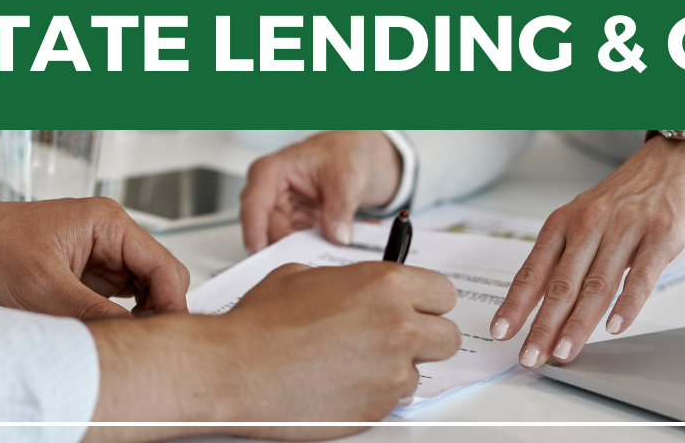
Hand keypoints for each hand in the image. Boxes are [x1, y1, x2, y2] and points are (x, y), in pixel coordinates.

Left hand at [0, 195, 189, 319]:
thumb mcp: (44, 289)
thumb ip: (94, 313)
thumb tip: (132, 337)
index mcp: (107, 222)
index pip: (164, 266)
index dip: (171, 304)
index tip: (163, 338)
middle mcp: (109, 233)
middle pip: (158, 278)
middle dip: (154, 312)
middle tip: (138, 343)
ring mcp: (99, 252)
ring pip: (140, 290)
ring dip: (133, 316)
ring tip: (116, 338)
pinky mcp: (86, 270)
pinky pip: (116, 297)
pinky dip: (115, 316)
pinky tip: (102, 331)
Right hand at [84, 261, 460, 439]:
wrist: (236, 370)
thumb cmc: (261, 324)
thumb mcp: (304, 275)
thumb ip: (349, 280)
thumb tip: (360, 286)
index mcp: (384, 285)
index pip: (443, 292)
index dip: (426, 300)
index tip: (416, 306)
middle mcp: (397, 326)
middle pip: (448, 336)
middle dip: (424, 336)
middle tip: (394, 336)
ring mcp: (391, 371)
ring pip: (420, 371)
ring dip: (397, 367)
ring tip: (354, 361)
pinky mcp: (378, 408)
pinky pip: (394, 398)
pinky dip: (375, 391)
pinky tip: (342, 380)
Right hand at [240, 131, 402, 250]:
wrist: (353, 156)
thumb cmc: (340, 153)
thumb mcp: (345, 176)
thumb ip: (340, 208)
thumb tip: (337, 236)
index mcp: (269, 172)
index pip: (253, 206)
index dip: (253, 232)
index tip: (260, 253)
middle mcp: (268, 194)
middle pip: (265, 232)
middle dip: (286, 250)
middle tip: (311, 260)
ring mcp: (279, 213)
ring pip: (281, 244)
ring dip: (305, 250)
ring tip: (331, 245)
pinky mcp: (293, 226)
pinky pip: (297, 246)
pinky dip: (315, 248)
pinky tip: (334, 240)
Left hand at [491, 134, 684, 368]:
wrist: (669, 163)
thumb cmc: (621, 199)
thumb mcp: (582, 219)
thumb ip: (564, 258)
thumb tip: (537, 304)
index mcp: (563, 223)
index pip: (533, 270)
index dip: (516, 304)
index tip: (502, 332)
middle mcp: (589, 224)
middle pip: (561, 284)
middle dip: (543, 325)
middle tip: (531, 356)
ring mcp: (625, 229)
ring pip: (596, 284)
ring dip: (578, 324)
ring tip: (565, 351)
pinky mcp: (659, 235)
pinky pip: (641, 276)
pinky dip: (627, 304)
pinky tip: (615, 326)